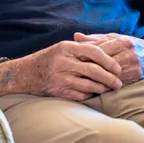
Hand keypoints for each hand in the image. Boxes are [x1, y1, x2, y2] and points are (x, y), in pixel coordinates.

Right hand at [0, 41, 123, 100]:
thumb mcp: (63, 48)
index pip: (93, 52)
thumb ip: (82, 47)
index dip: (108, 60)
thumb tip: (106, 47)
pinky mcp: (58, 91)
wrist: (24, 74)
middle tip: (119, 83)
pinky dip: (90, 95)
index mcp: (66, 48)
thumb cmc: (48, 59)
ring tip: (109, 88)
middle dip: (109, 78)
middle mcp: (63, 62)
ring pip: (88, 85)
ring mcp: (60, 78)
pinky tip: (95, 94)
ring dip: (102, 88)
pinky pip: (80, 95)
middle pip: (93, 70)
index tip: (118, 68)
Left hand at [73, 32, 143, 84]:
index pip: (99, 49)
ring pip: (109, 75)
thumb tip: (75, 36)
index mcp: (123, 42)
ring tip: (80, 80)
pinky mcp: (134, 79)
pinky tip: (94, 87)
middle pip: (103, 63)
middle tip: (73, 72)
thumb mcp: (114, 38)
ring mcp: (132, 68)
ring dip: (95, 78)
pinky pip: (116, 84)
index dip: (85, 54)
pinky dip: (105, 85)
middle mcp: (128, 54)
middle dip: (88, 67)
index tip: (72, 59)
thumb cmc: (130, 46)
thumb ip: (95, 39)